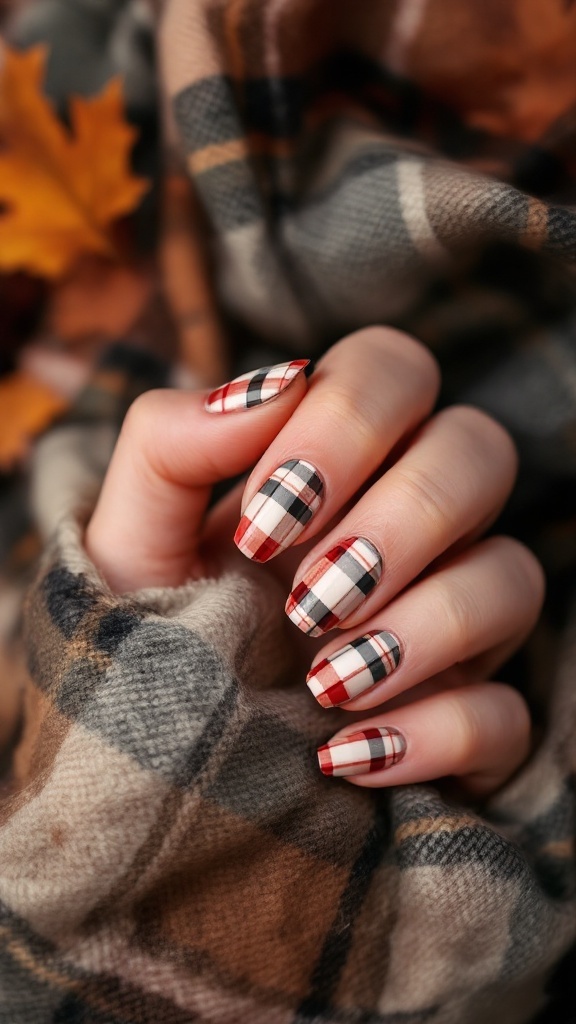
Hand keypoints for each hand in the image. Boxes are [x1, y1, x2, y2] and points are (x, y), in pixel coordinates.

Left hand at [85, 328, 543, 796]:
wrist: (146, 763)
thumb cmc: (145, 630)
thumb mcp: (129, 534)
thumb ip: (172, 439)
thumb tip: (281, 382)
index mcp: (331, 466)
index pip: (396, 371)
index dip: (345, 426)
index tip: (262, 525)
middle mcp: (405, 528)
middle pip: (482, 452)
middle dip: (401, 520)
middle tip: (306, 601)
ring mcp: (444, 624)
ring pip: (514, 579)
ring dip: (426, 628)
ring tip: (322, 685)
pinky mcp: (460, 722)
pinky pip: (507, 714)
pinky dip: (437, 734)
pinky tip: (346, 757)